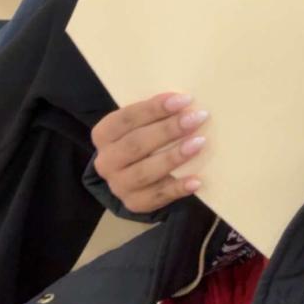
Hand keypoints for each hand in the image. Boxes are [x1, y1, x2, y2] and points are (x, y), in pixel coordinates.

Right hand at [92, 92, 207, 212]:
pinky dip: (178, 188)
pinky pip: (157, 197)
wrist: (129, 175)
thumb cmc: (140, 139)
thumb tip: (184, 102)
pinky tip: (196, 180)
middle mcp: (106, 161)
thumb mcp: (138, 124)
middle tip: (196, 118)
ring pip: (145, 171)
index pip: (127, 118)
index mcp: (104, 134)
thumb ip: (153, 115)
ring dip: (174, 156)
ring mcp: (119, 185)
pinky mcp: (134, 203)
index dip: (155, 108)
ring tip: (199, 143)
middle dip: (168, 130)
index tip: (184, 99)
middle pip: (136, 144)